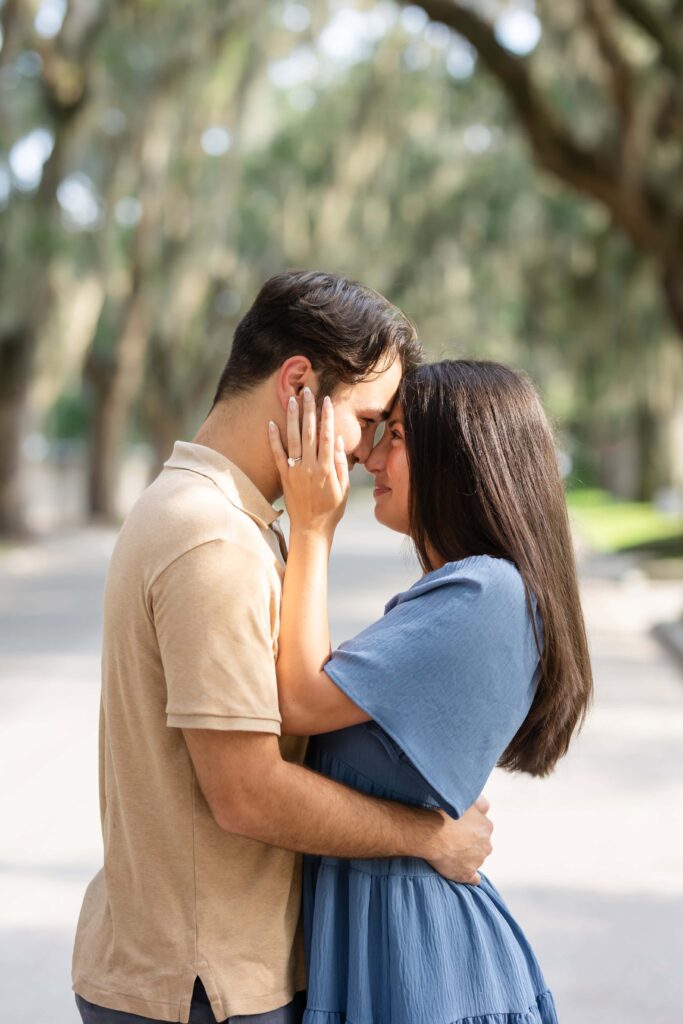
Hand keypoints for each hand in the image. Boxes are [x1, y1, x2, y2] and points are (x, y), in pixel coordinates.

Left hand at [269, 387, 349, 539]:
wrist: (311, 529)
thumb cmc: (331, 509)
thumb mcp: (344, 488)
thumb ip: (341, 464)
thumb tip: (338, 441)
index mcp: (327, 468)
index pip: (328, 436)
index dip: (327, 417)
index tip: (326, 400)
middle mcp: (310, 466)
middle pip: (310, 432)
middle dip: (309, 409)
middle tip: (307, 390)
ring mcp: (295, 471)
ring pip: (293, 439)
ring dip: (292, 417)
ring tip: (291, 399)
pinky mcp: (284, 477)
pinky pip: (277, 454)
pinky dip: (273, 439)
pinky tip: (271, 423)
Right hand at [425, 795, 492, 883]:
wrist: (429, 832)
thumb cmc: (445, 813)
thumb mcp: (467, 801)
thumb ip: (480, 804)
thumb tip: (487, 808)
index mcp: (487, 827)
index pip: (484, 828)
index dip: (471, 827)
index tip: (460, 827)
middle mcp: (486, 845)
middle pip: (481, 845)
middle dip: (471, 842)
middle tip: (454, 839)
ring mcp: (477, 861)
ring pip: (476, 859)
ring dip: (467, 857)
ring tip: (450, 852)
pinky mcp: (466, 874)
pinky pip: (474, 879)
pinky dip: (470, 877)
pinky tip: (462, 871)